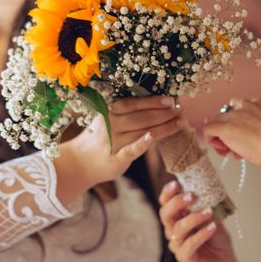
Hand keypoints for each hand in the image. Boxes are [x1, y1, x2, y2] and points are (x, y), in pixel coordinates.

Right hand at [66, 95, 183, 184]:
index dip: (154, 101)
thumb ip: (129, 113)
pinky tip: (153, 137)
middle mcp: (111, 124)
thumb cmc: (100, 138)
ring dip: (164, 126)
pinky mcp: (116, 159)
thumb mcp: (109, 120)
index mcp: (110, 111)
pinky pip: (131, 150)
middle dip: (164, 113)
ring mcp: (113, 142)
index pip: (135, 103)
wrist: (80, 162)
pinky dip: (141, 143)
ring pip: (142, 131)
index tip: (171, 99)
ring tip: (180, 123)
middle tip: (181, 110)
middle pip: (143, 117)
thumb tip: (159, 104)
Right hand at [158, 180, 236, 261]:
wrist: (225, 260)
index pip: (165, 203)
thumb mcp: (213, 214)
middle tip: (191, 196)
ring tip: (209, 211)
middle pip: (165, 214)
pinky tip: (212, 227)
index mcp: (176, 216)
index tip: (176, 183)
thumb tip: (210, 179)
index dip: (167, 193)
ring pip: (178, 229)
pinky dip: (202, 234)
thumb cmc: (216, 235)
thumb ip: (207, 201)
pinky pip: (189, 245)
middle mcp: (172, 230)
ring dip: (194, 218)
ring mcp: (176, 244)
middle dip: (176, 203)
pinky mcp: (184, 258)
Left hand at [203, 97, 260, 169]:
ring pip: (214, 120)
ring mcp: (233, 114)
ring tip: (228, 150)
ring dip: (218, 135)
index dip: (237, 125)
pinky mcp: (224, 126)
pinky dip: (210, 139)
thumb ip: (256, 128)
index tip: (242, 138)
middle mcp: (244, 104)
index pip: (238, 109)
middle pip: (224, 114)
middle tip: (232, 146)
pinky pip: (207, 129)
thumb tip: (243, 141)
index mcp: (259, 103)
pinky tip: (221, 150)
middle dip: (226, 130)